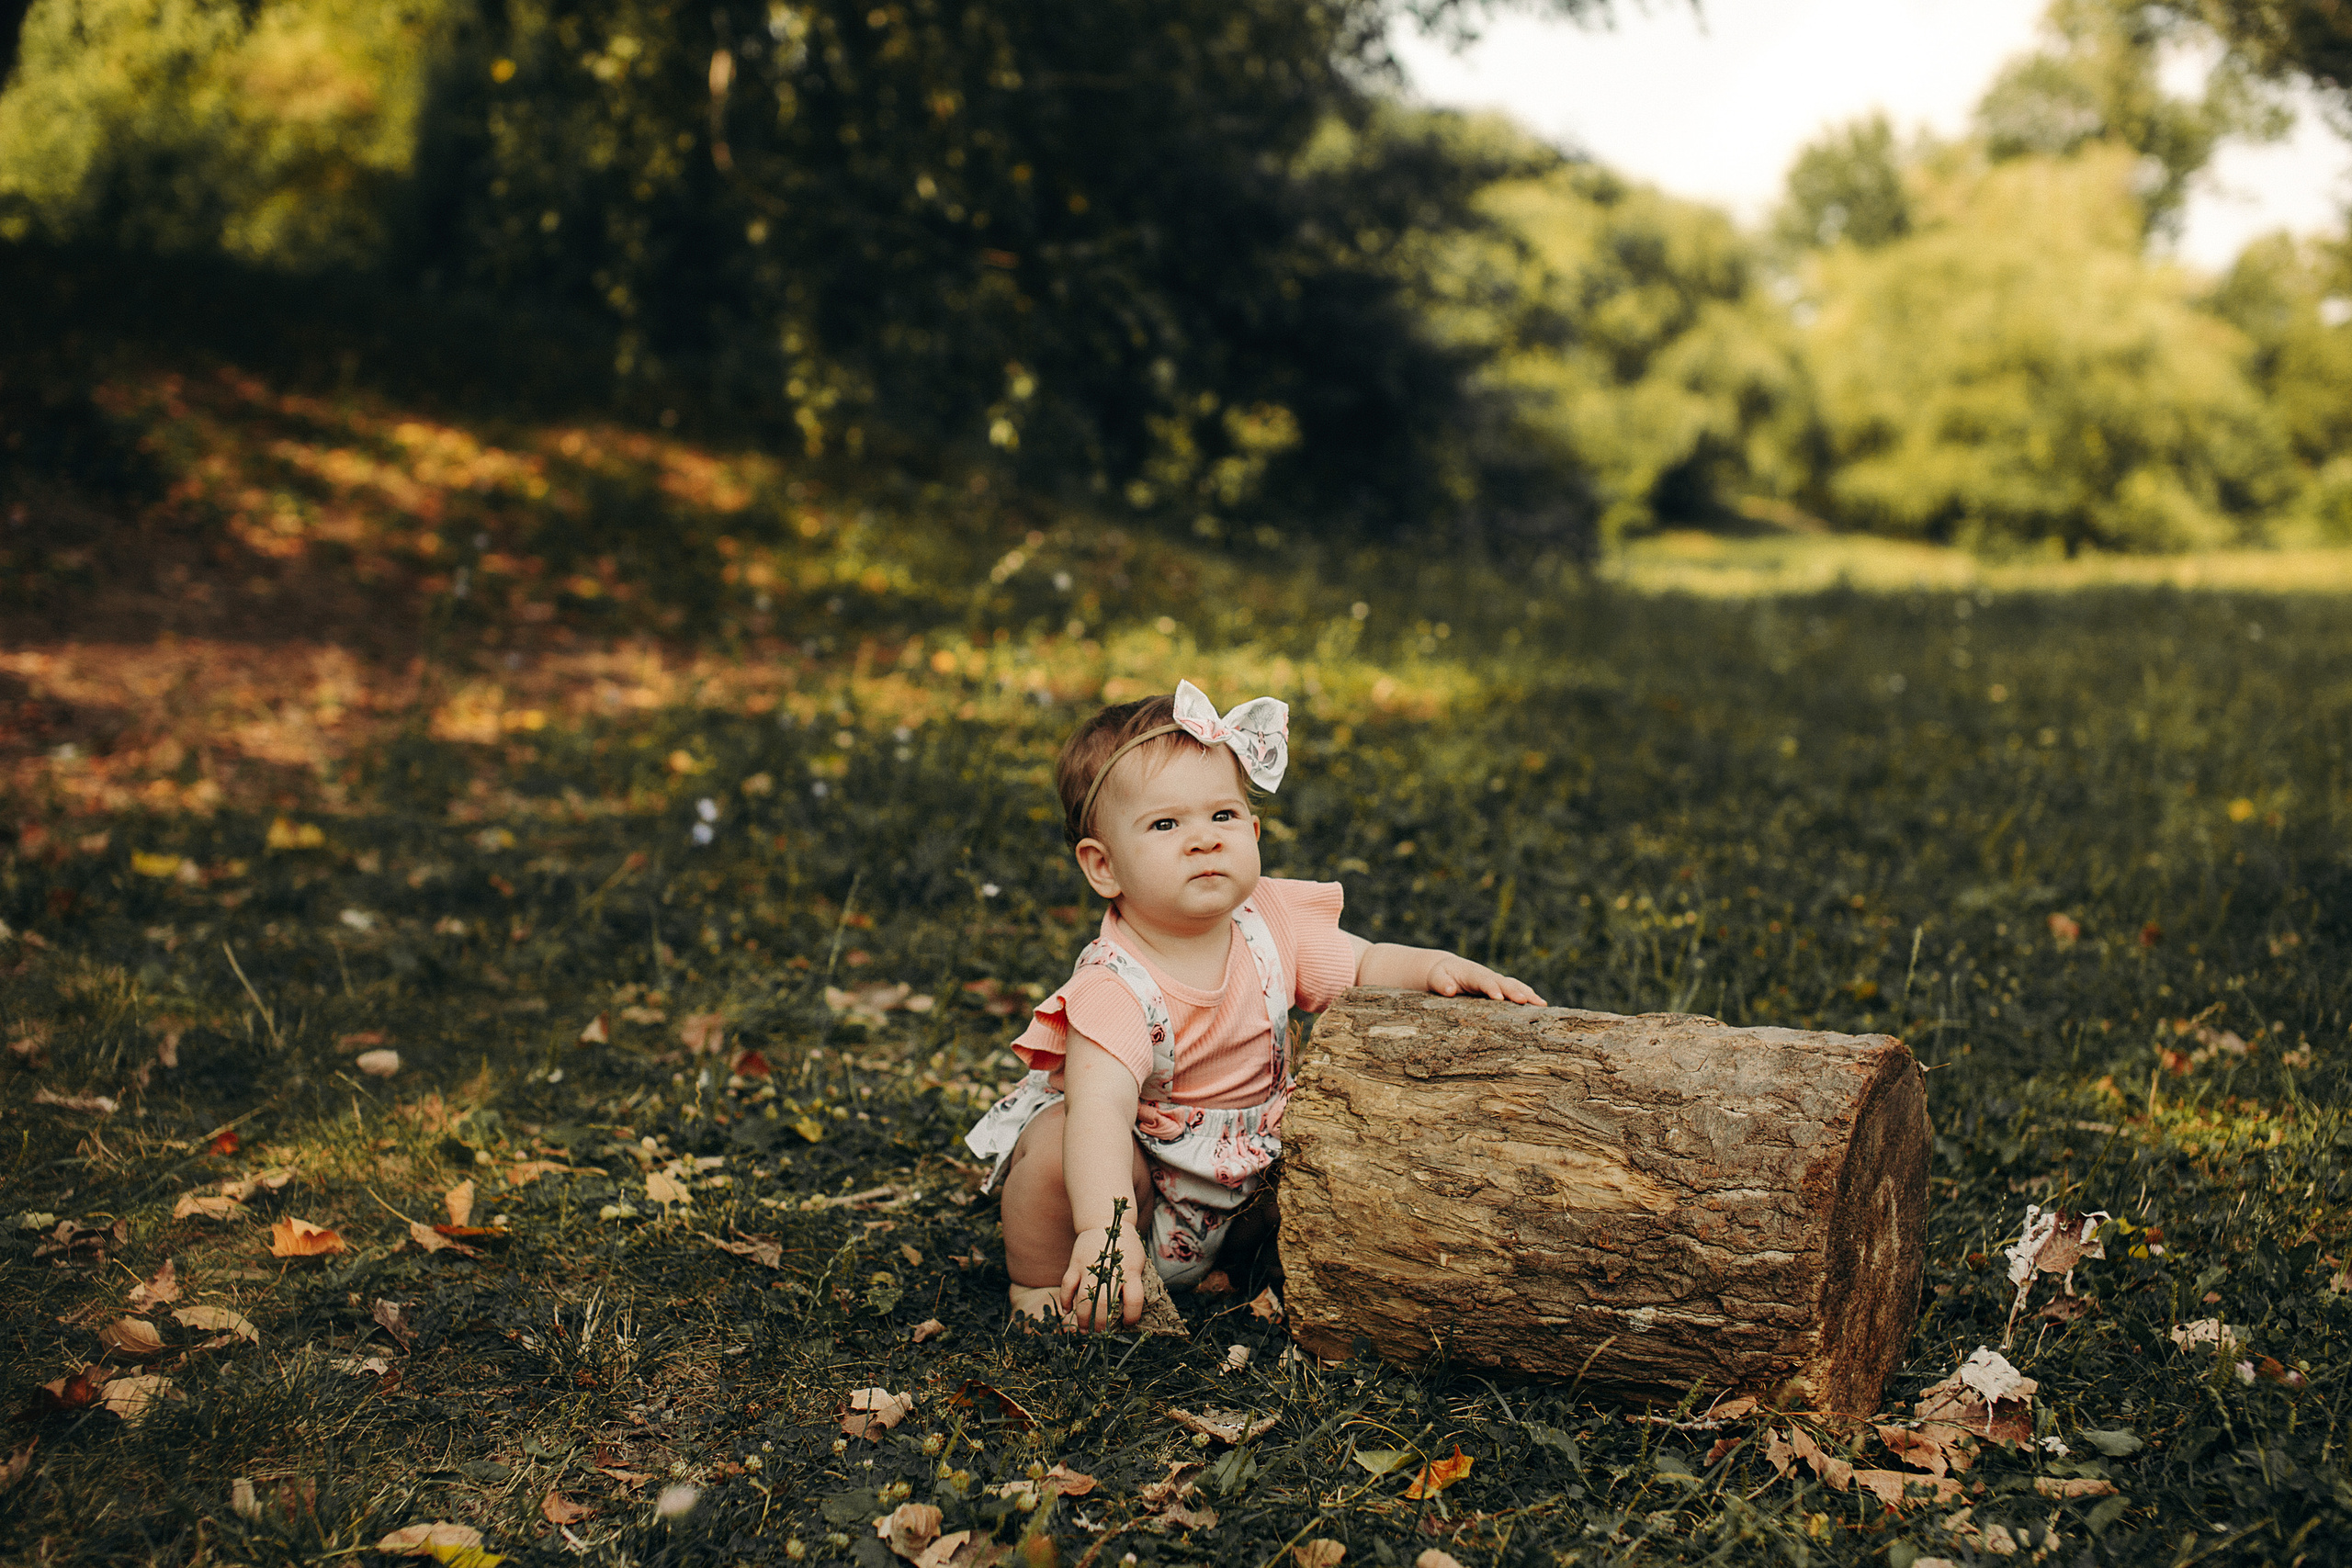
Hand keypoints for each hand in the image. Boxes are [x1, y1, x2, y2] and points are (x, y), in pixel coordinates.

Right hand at [1060, 1221, 1148, 1330]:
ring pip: (1083, 1299)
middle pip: (1105, 1304)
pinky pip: (1067, 1286)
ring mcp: (1090, 1267)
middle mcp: (1110, 1270)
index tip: (1128, 1324)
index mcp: (1130, 1271)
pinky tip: (1066, 1311)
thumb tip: (1127, 1314)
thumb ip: (1132, 1284)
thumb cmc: (1125, 1248)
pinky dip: (1065, 1300)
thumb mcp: (1137, 1262)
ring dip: (1082, 1319)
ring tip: (1083, 1331)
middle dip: (1102, 1325)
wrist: (1104, 1221)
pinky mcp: (1075, 1264)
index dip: (1132, 1316)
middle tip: (1100, 1336)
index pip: (1134, 1299)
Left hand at [1426, 953, 1545, 1005]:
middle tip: (1525, 1001)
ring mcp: (1496, 981)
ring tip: (1542, 1004)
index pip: (1483, 980)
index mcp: (1472, 974)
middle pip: (1503, 982)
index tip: (1499, 998)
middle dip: (1514, 991)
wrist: (1448, 970)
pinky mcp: (1501, 988)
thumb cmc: (1441, 976)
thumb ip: (1441, 983)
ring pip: (1514, 985)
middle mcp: (1487, 976)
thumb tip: (1449, 990)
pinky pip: (1517, 990)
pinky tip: (1541, 1006)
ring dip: (1527, 993)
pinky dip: (1529, 995)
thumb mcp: (1435, 978)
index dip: (1491, 988)